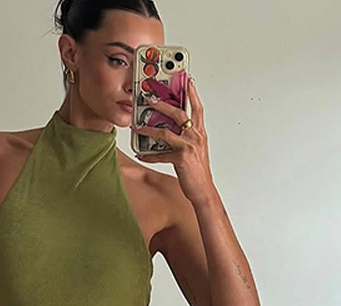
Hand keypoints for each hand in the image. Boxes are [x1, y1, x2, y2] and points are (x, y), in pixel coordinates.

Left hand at [130, 78, 214, 206]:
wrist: (203, 190)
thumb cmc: (198, 171)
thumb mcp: (196, 149)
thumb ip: (186, 136)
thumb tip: (171, 128)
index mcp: (199, 133)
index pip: (196, 108)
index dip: (192, 93)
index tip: (187, 80)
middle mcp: (195, 136)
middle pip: (178, 114)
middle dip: (163, 104)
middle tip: (150, 98)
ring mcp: (188, 147)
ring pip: (165, 132)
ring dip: (148, 129)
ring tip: (137, 127)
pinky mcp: (180, 159)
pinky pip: (160, 155)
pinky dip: (149, 156)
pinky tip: (141, 154)